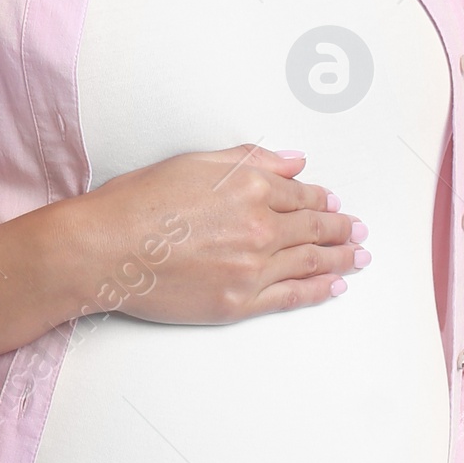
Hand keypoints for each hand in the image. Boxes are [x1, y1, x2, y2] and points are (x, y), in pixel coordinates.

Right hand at [78, 144, 368, 324]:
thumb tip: (293, 162)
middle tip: (359, 231)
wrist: (103, 251)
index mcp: (251, 187)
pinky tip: (333, 286)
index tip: (335, 203)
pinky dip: (317, 290)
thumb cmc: (137, 204)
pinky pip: (291, 296)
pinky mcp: (238, 302)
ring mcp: (252, 268)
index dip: (322, 198)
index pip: (301, 194)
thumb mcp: (194, 164)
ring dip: (340, 258)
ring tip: (358, 258)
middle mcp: (260, 227)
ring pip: (310, 262)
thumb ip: (249, 160)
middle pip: (314, 228)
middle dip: (342, 229)